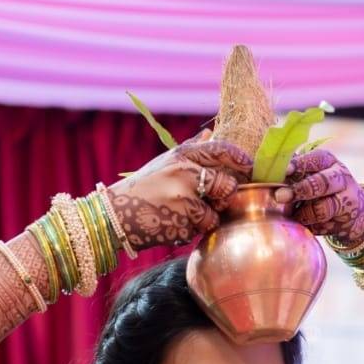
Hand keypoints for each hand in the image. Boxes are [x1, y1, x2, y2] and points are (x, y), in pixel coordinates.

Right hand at [107, 130, 252, 250]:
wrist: (113, 216)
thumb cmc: (143, 189)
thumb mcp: (165, 163)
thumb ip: (192, 149)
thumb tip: (212, 132)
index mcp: (181, 155)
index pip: (221, 149)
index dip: (240, 159)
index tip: (249, 167)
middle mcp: (184, 172)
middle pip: (227, 185)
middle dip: (224, 197)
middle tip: (213, 201)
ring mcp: (183, 197)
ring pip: (216, 212)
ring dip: (206, 219)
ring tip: (182, 214)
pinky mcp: (182, 221)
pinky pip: (200, 230)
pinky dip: (190, 231)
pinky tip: (171, 224)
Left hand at [275, 149, 363, 245]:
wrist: (356, 213)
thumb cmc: (323, 190)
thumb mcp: (313, 174)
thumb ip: (293, 174)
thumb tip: (262, 174)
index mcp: (328, 162)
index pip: (315, 159)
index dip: (298, 165)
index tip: (284, 171)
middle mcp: (340, 177)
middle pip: (322, 183)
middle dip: (301, 190)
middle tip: (280, 196)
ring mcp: (345, 200)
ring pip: (322, 208)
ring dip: (303, 214)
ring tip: (293, 217)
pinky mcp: (345, 221)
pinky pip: (323, 226)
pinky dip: (311, 227)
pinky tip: (305, 226)